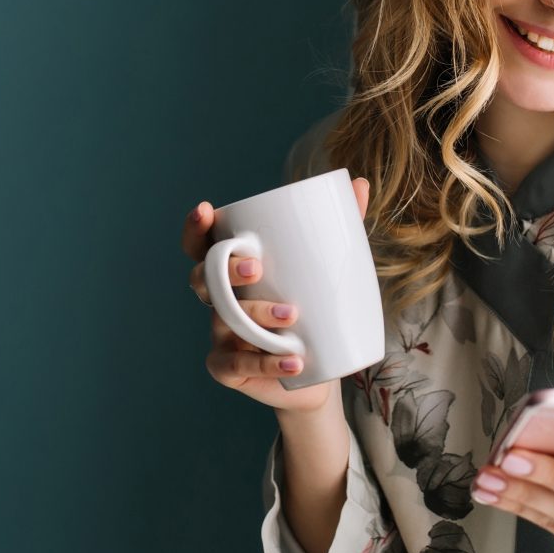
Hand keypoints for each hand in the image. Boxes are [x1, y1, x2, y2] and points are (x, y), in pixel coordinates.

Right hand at [182, 177, 371, 414]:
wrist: (320, 371)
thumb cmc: (315, 309)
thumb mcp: (327, 268)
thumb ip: (340, 226)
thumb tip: (358, 181)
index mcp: (234, 271)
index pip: (202, 246)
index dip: (195, 228)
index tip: (206, 210)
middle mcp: (220, 300)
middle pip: (204, 280)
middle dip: (225, 270)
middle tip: (257, 268)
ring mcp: (221, 335)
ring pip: (225, 320)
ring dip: (256, 314)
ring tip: (293, 316)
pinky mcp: (228, 369)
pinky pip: (235, 364)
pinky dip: (266, 362)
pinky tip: (294, 360)